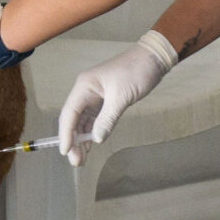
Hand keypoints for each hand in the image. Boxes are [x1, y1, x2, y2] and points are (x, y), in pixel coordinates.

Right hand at [57, 32, 175, 165]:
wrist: (153, 58)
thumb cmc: (136, 71)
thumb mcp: (122, 97)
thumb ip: (108, 119)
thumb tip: (97, 139)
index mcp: (84, 86)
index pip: (69, 113)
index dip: (65, 134)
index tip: (66, 151)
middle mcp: (85, 91)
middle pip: (73, 119)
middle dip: (73, 140)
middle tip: (76, 161)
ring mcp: (94, 96)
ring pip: (82, 122)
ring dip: (81, 139)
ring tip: (82, 158)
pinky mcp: (105, 101)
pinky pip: (93, 119)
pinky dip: (92, 132)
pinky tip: (91, 145)